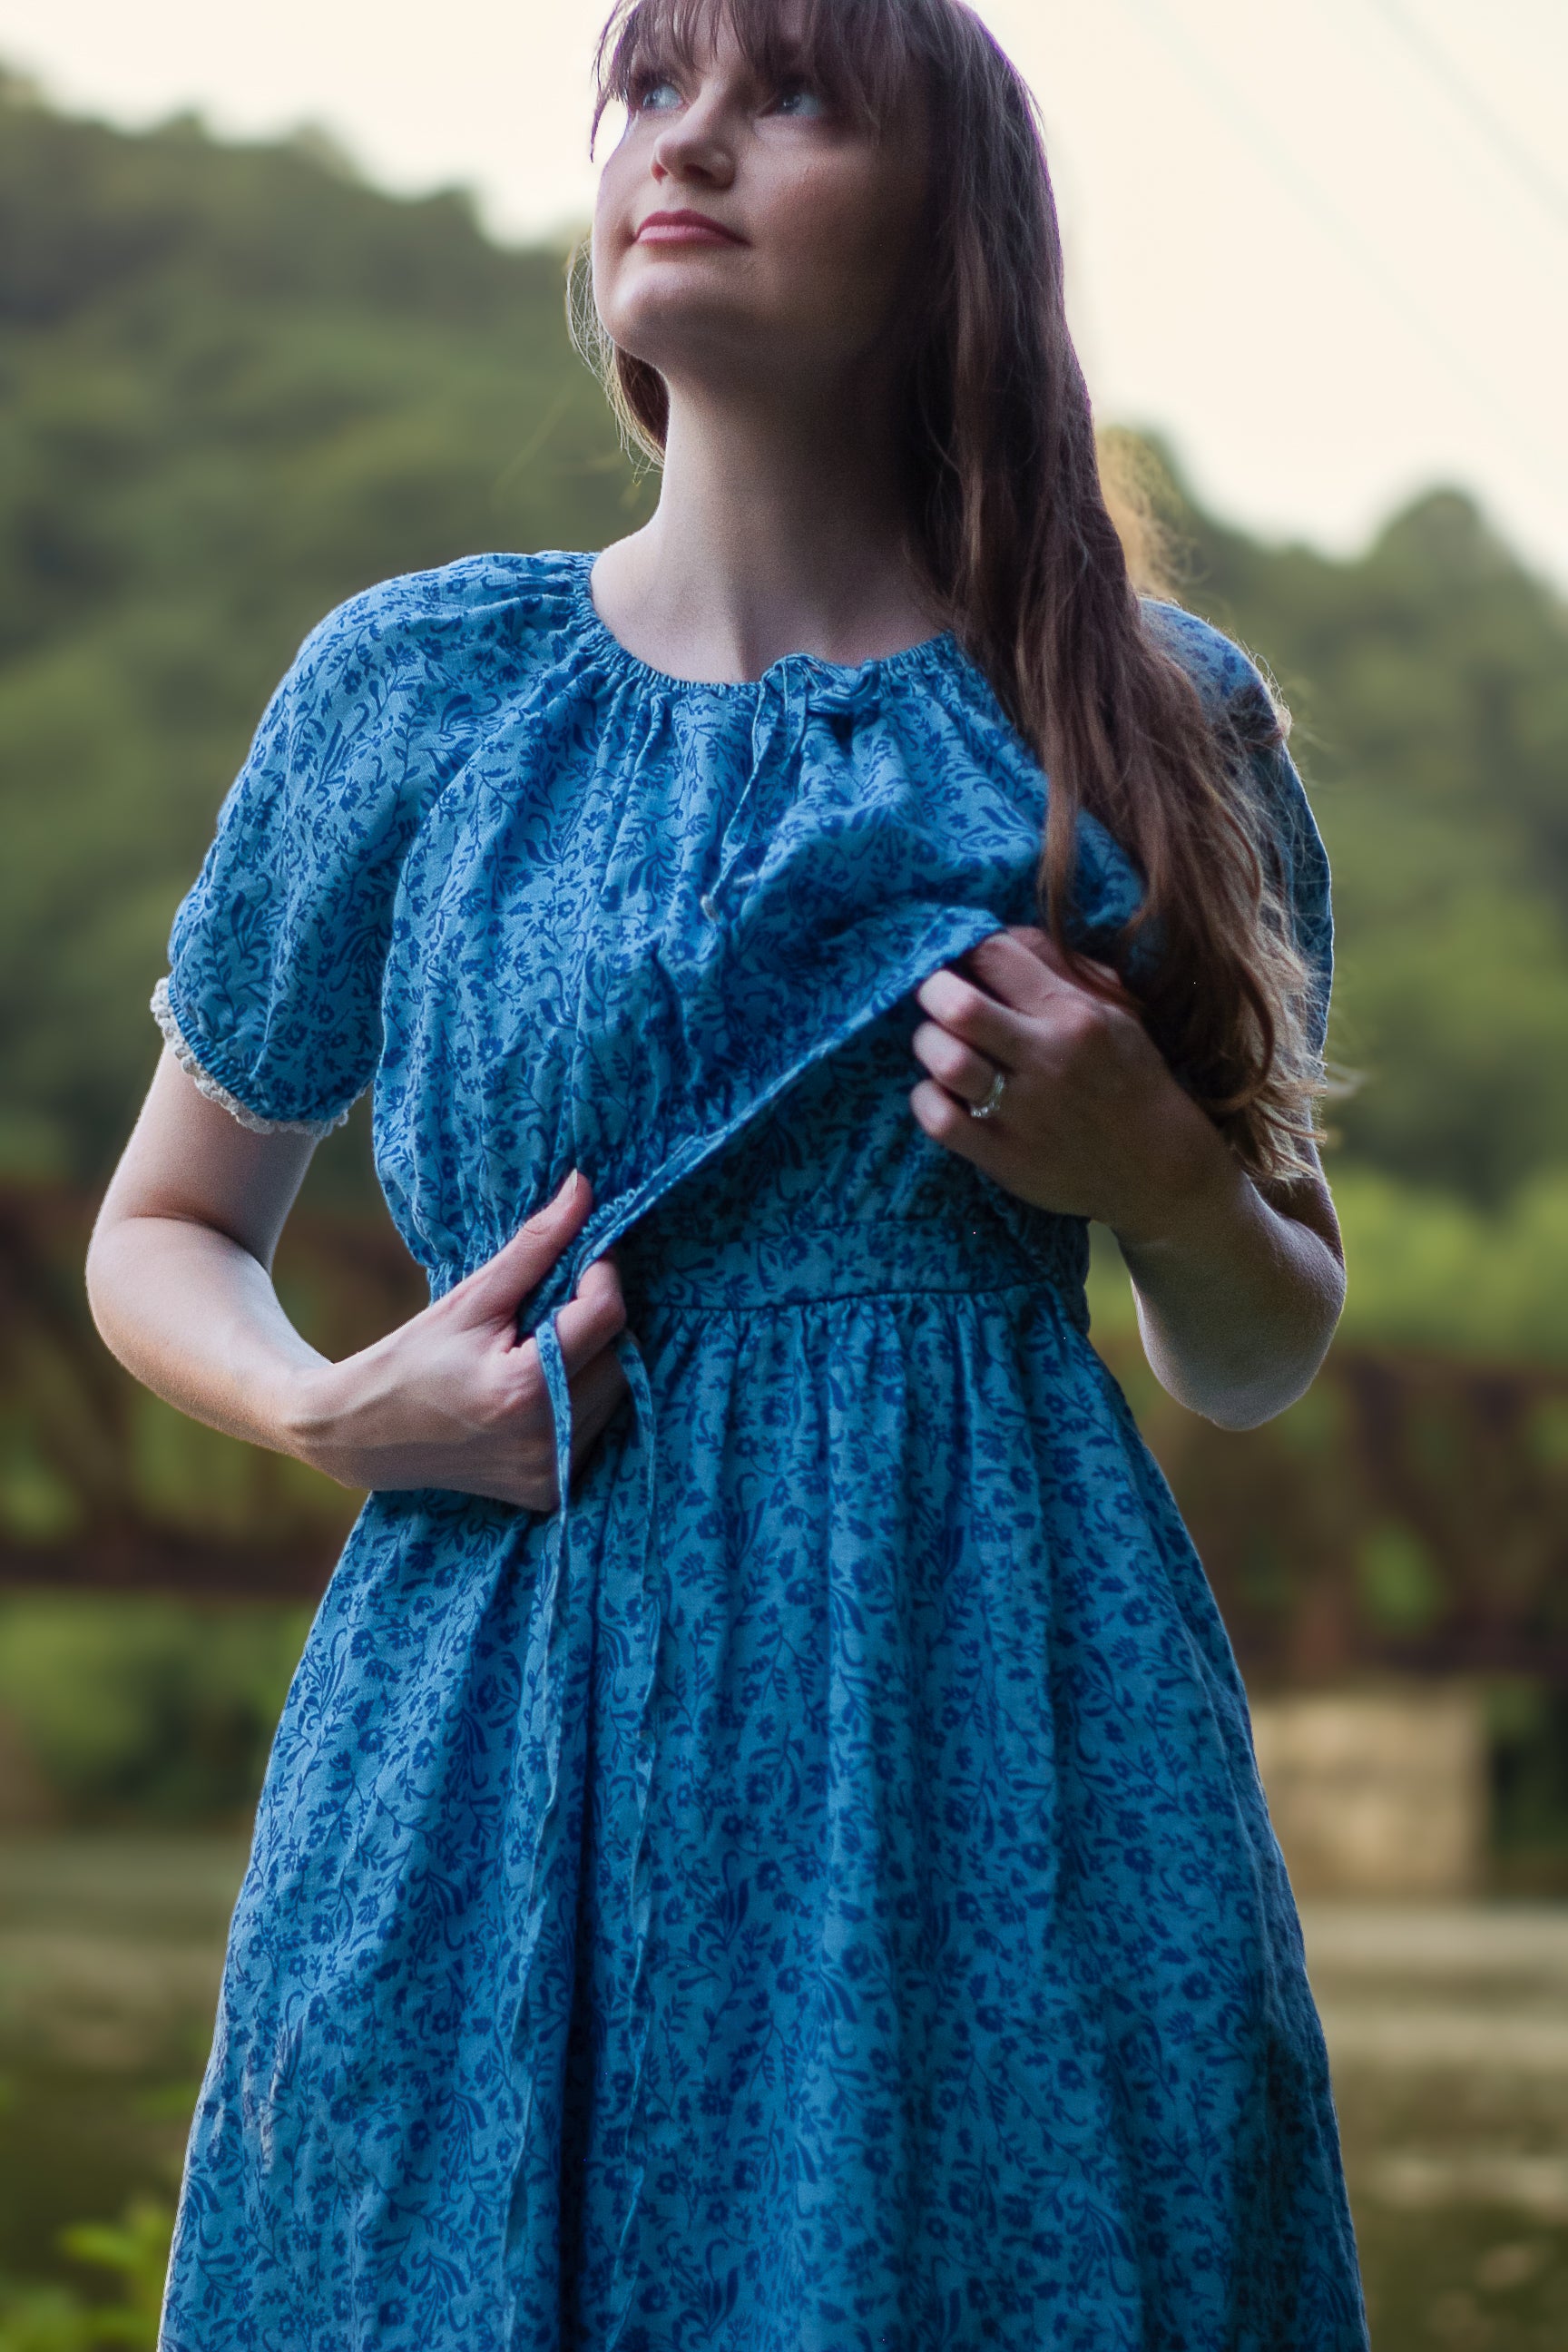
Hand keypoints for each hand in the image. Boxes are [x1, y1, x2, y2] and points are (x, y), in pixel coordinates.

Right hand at [285, 1169, 629, 1509]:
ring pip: (616, 1393)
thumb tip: (585, 1188)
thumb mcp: (471, 1298)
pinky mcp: (551, 1492)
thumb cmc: (412, 1358)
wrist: (364, 1437)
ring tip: (537, 1348)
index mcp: (524, 1389)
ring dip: (593, 1360)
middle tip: (551, 1306)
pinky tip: (539, 1389)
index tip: (583, 1256)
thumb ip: (536, 1246)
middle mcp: (545, 1440)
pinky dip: (581, 1400)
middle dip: (597, 1320)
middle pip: (620, 1355)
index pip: (607, 1315)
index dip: (602, 1274)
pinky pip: (596, 1429)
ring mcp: (550, 1474)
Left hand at [908, 924, 1237, 1246]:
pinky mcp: (1004, 1158)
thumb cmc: (1131, 1078)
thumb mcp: (1115, 1011)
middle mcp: (1047, 1059)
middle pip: (959, 1007)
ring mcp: (1024, 1112)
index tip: (959, 957)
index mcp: (1074, 1016)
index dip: (965, 946)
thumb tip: (1004, 933)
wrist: (1158, 1168)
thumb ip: (1060, 968)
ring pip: (946, 1061)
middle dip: (931, 989)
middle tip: (932, 994)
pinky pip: (939, 1120)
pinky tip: (938, 1090)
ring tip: (936, 1042)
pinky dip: (926, 1098)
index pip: (997, 956)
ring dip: (927, 1043)